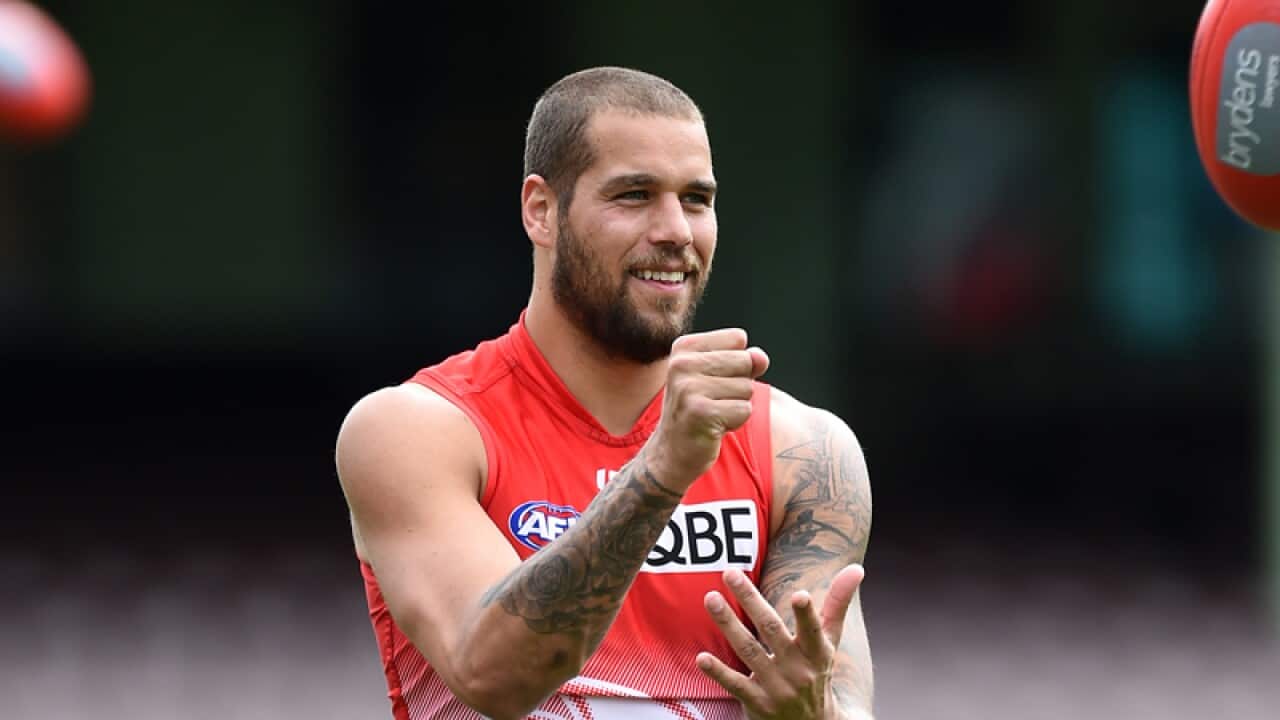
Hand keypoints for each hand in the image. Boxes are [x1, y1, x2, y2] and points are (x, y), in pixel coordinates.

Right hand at [646, 328, 769, 489]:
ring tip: (713, 413)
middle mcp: (682, 364)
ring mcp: (688, 388)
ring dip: (737, 405)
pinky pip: (744, 410)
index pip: (738, 339)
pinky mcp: (700, 412)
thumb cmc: (700, 409)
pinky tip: (714, 426)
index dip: (737, 362)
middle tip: (713, 401)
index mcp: (684, 348)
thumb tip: (760, 357)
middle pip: (745, 361)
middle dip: (739, 385)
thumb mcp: (721, 377)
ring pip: (747, 387)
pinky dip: (736, 422)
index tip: (713, 380)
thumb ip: (745, 361)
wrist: (672, 451)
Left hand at [697, 565, 864, 719]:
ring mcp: (776, 687)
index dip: (807, 614)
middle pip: (771, 630)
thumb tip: (857, 568)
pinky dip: (719, 672)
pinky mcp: (757, 702)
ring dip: (728, 624)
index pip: (813, 631)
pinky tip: (702, 657)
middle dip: (750, 600)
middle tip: (731, 573)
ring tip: (710, 598)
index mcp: (817, 652)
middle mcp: (798, 670)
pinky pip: (736, 684)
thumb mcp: (830, 642)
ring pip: (749, 650)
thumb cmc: (817, 672)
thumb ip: (838, 604)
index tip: (800, 594)